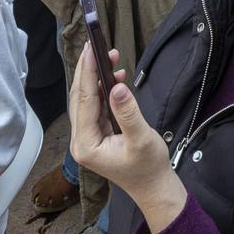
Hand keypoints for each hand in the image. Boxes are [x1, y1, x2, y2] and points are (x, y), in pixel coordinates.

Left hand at [68, 46, 186, 230]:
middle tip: (95, 46)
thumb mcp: (141, 139)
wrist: (153, 187)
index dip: (88, 73)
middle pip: (80, 98)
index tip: (91, 50)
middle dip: (88, 71)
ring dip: (96, 78)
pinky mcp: (97, 134)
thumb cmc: (148, 167)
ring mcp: (88, 137)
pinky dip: (103, 90)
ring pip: (87, 100)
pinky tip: (115, 77)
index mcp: (86, 144)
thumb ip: (128, 113)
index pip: (85, 101)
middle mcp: (81, 140)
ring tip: (109, 56)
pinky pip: (96, 106)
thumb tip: (117, 86)